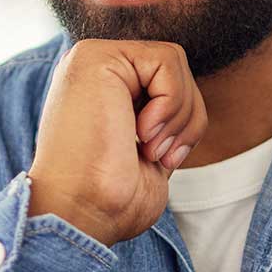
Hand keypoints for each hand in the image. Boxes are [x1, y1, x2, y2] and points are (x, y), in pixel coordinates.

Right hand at [26, 39, 207, 245]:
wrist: (80, 215)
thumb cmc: (111, 200)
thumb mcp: (151, 151)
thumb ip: (164, 119)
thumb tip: (191, 105)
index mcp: (102, 89)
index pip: (169, 82)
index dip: (183, 123)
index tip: (163, 160)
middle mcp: (93, 68)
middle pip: (175, 69)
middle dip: (186, 118)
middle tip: (159, 156)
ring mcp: (90, 58)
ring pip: (174, 61)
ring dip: (178, 114)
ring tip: (150, 148)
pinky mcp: (95, 57)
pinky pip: (166, 60)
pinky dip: (170, 102)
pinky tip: (142, 133)